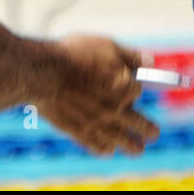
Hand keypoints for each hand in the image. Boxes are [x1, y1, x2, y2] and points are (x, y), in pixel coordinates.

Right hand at [36, 35, 158, 154]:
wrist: (40, 73)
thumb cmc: (70, 55)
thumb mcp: (104, 45)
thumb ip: (129, 55)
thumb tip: (151, 61)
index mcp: (125, 88)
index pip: (137, 90)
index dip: (133, 85)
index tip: (130, 84)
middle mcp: (117, 110)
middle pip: (142, 124)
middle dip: (149, 129)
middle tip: (153, 133)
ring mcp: (99, 124)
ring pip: (125, 142)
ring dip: (134, 146)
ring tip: (137, 149)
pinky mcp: (80, 132)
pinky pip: (99, 147)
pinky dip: (105, 149)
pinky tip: (107, 149)